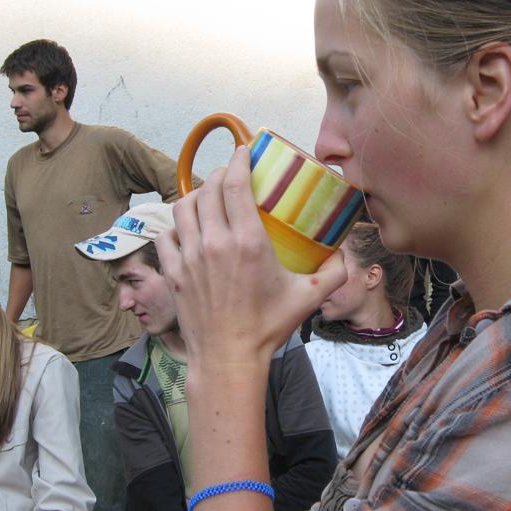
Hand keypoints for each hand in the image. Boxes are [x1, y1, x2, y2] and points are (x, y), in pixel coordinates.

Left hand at [160, 147, 346, 375]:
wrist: (228, 359)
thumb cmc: (268, 328)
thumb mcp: (308, 299)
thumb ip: (334, 273)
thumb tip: (344, 255)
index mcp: (248, 242)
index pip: (234, 184)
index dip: (237, 160)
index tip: (242, 151)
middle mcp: (214, 242)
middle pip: (208, 189)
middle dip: (219, 175)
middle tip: (230, 176)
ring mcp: (189, 257)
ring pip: (182, 207)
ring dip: (195, 196)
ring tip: (207, 198)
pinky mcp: (173, 272)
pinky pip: (166, 235)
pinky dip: (175, 226)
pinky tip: (187, 230)